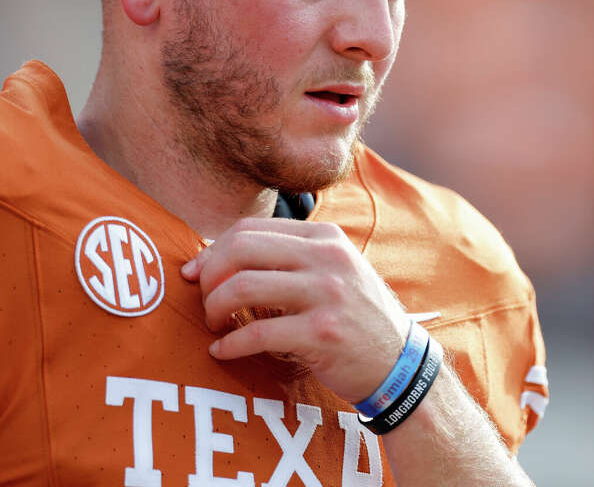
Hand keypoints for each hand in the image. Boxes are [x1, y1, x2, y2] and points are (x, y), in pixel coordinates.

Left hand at [180, 217, 409, 403]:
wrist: (397, 364)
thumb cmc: (353, 317)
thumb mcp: (332, 271)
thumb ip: (289, 257)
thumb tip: (218, 256)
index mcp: (325, 237)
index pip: (250, 228)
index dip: (213, 250)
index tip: (197, 273)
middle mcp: (327, 258)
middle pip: (241, 249)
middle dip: (209, 275)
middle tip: (203, 301)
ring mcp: (327, 294)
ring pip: (243, 286)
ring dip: (214, 308)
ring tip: (213, 325)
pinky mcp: (323, 333)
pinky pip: (257, 333)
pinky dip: (230, 344)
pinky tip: (222, 352)